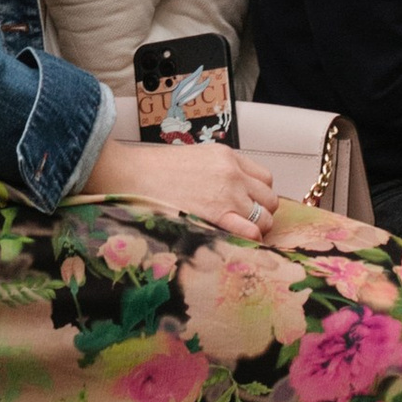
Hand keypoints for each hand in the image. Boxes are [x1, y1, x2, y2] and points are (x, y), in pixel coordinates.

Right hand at [89, 133, 280, 241]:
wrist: (131, 175)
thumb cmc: (156, 170)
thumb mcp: (196, 159)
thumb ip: (219, 172)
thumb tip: (230, 193)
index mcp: (228, 156)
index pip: (264, 179)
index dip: (259, 196)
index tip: (249, 206)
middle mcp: (233, 173)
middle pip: (269, 200)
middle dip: (261, 214)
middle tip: (244, 225)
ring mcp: (227, 194)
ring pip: (265, 218)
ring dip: (257, 229)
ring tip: (238, 236)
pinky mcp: (217, 214)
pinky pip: (252, 232)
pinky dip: (251, 240)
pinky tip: (239, 244)